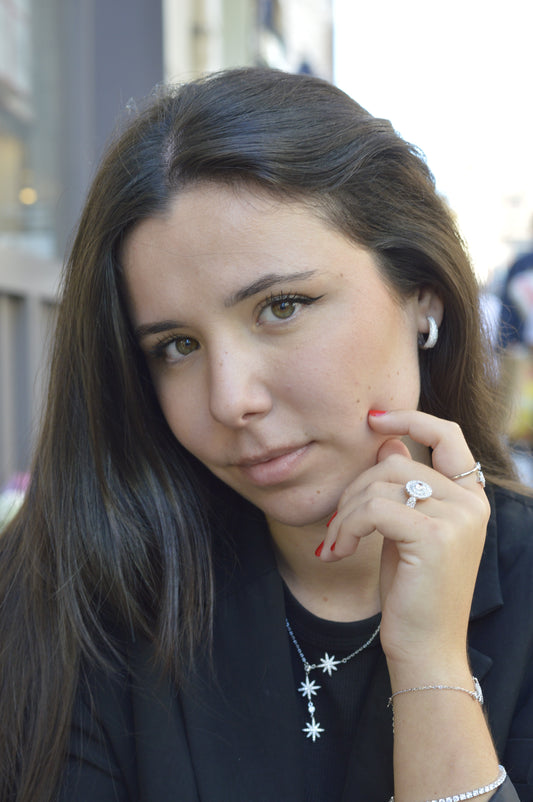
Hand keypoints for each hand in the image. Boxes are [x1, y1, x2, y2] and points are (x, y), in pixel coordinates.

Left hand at [317, 410, 489, 675]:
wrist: (426, 649)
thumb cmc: (413, 593)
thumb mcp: (405, 531)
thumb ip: (402, 487)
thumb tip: (387, 443)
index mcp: (469, 498)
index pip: (447, 434)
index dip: (410, 418)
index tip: (373, 419)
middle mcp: (470, 503)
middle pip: (393, 465)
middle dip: (353, 491)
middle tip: (335, 526)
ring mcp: (457, 518)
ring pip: (379, 485)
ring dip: (345, 514)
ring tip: (336, 543)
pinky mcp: (435, 536)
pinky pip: (373, 510)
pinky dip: (346, 528)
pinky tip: (338, 552)